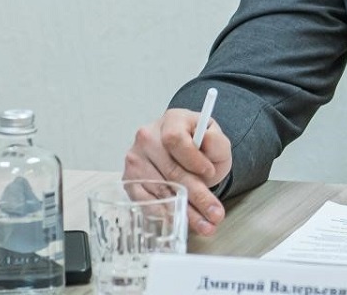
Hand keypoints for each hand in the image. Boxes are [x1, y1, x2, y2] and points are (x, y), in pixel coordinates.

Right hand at [124, 108, 231, 236]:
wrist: (186, 152)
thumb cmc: (200, 145)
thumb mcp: (216, 139)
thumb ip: (217, 141)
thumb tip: (208, 142)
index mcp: (171, 120)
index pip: (176, 140)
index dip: (193, 159)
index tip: (209, 173)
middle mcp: (148, 137)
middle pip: (170, 171)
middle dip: (197, 196)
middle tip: (214, 214)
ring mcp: (136, 159)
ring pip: (161, 190)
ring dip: (183, 211)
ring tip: (204, 225)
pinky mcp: (130, 179)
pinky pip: (144, 200)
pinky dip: (161, 213)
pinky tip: (176, 222)